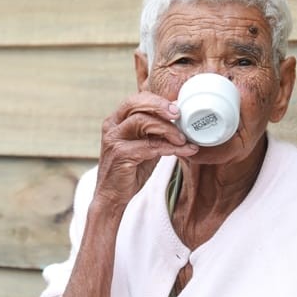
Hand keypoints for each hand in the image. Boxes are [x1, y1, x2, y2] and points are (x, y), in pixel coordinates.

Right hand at [95, 91, 198, 208]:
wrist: (112, 196)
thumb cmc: (129, 170)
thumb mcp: (144, 146)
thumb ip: (155, 133)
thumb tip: (181, 122)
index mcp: (116, 120)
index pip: (136, 100)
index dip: (157, 100)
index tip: (177, 106)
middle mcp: (112, 126)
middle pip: (135, 104)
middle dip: (160, 106)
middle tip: (179, 114)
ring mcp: (114, 139)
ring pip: (142, 121)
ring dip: (167, 129)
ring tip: (183, 139)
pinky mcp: (120, 154)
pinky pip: (149, 145)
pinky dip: (170, 148)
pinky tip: (184, 151)